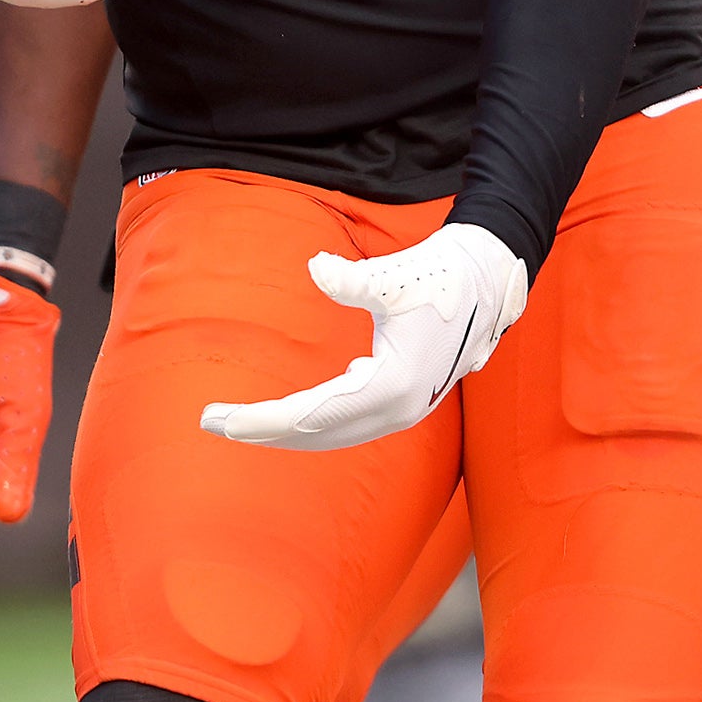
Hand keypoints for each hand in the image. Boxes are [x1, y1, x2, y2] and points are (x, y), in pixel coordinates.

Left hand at [199, 221, 526, 452]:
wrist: (489, 280)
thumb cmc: (439, 274)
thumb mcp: (394, 277)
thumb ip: (352, 280)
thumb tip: (316, 267)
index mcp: (393, 387)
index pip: (312, 416)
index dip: (262, 420)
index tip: (220, 421)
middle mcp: (400, 410)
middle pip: (318, 434)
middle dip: (264, 431)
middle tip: (212, 422)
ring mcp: (406, 409)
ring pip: (334, 433)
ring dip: (287, 430)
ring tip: (242, 424)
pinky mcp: (406, 399)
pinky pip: (348, 422)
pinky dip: (315, 422)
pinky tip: (291, 414)